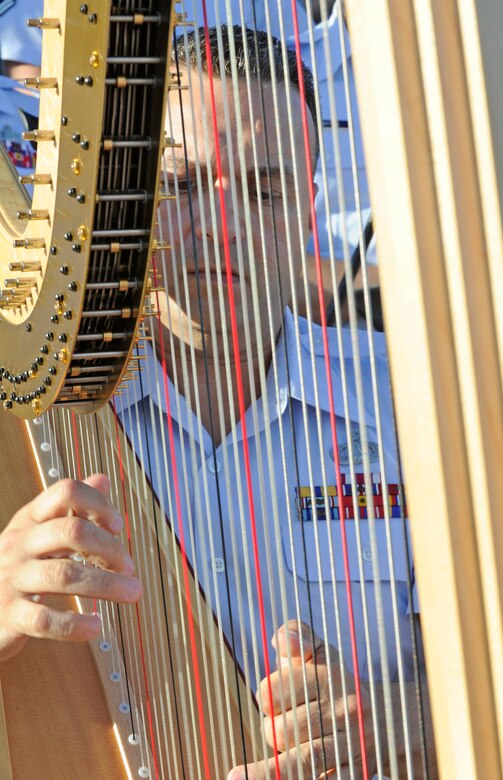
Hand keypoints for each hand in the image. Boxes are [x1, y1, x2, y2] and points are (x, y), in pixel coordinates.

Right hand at [0, 475, 140, 661]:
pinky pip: (45, 619)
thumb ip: (72, 508)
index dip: (98, 504)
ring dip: (106, 584)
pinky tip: (96, 626)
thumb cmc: (18, 568)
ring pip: (64, 575)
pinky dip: (75, 624)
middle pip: (71, 531)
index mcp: (30, 519)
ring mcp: (11, 578)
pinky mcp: (9, 615)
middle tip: (129, 567)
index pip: (66, 492)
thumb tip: (103, 479)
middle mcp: (19, 543)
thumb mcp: (40, 532)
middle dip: (109, 548)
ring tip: (132, 593)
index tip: (118, 526)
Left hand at [228, 620, 373, 778]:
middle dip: (271, 732)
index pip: (274, 691)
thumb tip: (282, 641)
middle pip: (282, 731)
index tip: (270, 698)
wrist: (386, 718)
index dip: (266, 696)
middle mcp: (343, 710)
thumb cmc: (334, 681)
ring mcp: (350, 745)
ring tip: (236, 777)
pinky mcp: (356, 773)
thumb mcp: (319, 651)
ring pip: (301, 763)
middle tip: (280, 728)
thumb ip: (296, 635)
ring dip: (268, 772)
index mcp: (329, 676)